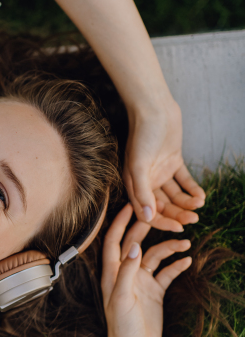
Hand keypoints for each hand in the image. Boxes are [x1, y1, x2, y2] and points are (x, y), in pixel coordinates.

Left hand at [101, 204, 191, 336]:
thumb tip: (135, 247)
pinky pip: (167, 272)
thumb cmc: (122, 328)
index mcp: (112, 273)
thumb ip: (127, 272)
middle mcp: (126, 273)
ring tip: (186, 242)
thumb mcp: (122, 298)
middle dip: (148, 229)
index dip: (120, 223)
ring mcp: (141, 281)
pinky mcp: (155, 291)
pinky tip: (188, 260)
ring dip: (169, 248)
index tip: (130, 205)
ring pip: (155, 256)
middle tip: (164, 215)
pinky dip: (176, 265)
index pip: (114, 241)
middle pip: (136, 243)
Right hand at [124, 100, 205, 231]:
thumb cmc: (142, 135)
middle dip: (178, 213)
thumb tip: (147, 217)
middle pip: (163, 206)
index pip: (147, 212)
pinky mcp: (174, 162)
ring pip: (175, 195)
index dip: (162, 222)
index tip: (178, 227)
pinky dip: (192, 189)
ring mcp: (161, 172)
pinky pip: (184, 181)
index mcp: (134, 184)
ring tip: (199, 204)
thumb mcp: (138, 165)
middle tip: (194, 218)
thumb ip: (141, 191)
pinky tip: (201, 195)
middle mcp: (147, 181)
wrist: (154, 109)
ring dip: (187, 202)